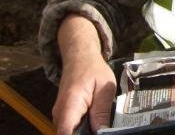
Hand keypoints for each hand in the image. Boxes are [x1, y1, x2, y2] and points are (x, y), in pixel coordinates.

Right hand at [53, 15, 115, 134]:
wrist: (79, 57)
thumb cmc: (94, 69)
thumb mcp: (105, 87)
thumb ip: (102, 111)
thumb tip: (102, 133)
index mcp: (69, 106)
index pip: (67, 133)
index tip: (97, 134)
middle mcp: (60, 115)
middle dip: (88, 134)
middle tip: (105, 129)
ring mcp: (60, 116)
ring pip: (72, 132)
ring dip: (87, 131)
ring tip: (103, 126)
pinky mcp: (64, 116)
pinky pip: (73, 128)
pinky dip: (84, 128)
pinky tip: (98, 122)